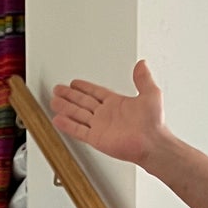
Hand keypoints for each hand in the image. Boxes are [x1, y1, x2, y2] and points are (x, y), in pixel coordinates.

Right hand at [50, 59, 169, 168]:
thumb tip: (142, 64)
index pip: (95, 93)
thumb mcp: (151, 94)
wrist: (152, 143)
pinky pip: (78, 130)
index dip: (84, 87)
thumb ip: (143, 79)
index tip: (74, 83)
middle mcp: (106, 114)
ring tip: (54, 101)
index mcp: (117, 103)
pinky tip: (58, 119)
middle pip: (82, 102)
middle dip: (69, 96)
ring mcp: (100, 127)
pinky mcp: (96, 138)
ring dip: (65, 108)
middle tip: (58, 89)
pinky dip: (67, 125)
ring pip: (77, 115)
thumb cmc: (154, 123)